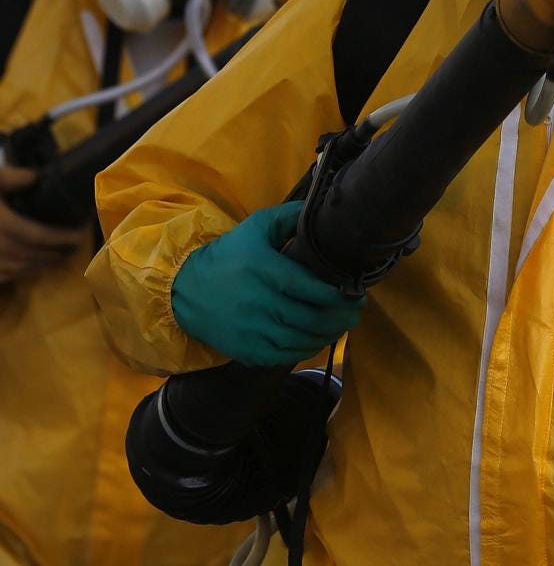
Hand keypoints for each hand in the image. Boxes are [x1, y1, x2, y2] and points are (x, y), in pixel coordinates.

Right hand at [0, 166, 84, 284]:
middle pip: (29, 255)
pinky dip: (18, 274)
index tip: (78, 235)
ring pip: (15, 269)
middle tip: (72, 249)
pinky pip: (0, 276)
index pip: (36, 235)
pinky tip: (28, 267)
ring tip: (56, 258)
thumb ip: (12, 177)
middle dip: (53, 253)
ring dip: (39, 265)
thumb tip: (37, 178)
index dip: (60, 238)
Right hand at [171, 201, 364, 366]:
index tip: (356, 294)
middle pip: (310, 318)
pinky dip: (305, 350)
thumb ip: (290, 218)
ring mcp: (250, 330)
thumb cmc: (229, 256)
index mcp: (264, 270)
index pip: (309, 288)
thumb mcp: (255, 228)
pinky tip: (316, 339)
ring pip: (299, 340)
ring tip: (341, 326)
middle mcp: (258, 303)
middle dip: (340, 318)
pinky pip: (283, 356)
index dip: (337, 295)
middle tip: (356, 313)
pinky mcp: (244, 350)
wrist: (183, 289)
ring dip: (327, 335)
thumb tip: (322, 209)